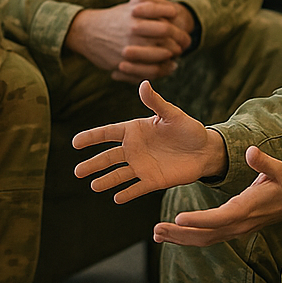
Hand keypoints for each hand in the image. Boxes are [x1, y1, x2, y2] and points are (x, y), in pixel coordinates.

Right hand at [64, 0, 193, 82]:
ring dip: (172, 54)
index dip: (180, 25)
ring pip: (163, 53)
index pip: (169, 18)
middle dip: (180, 40)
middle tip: (185, 43)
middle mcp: (134, 26)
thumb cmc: (116, 17)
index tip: (183, 29)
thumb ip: (154, 5)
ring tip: (175, 54)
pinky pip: (151, 69)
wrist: (87, 32)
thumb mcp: (133, 3)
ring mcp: (130, 45)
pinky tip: (169, 66)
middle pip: (168, 34)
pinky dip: (163, 69)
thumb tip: (175, 14)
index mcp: (137, 9)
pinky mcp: (125, 62)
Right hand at [72, 81, 225, 202]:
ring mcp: (142, 166)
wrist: (206, 150)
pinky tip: (116, 198)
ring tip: (93, 186)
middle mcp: (134, 149)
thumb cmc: (188, 129)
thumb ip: (156, 102)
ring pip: (119, 174)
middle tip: (77, 172)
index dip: (91, 137)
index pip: (108, 133)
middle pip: (109, 157)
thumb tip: (143, 83)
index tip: (75, 142)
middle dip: (93, 164)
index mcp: (135, 130)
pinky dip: (127, 193)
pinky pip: (137, 188)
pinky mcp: (153, 181)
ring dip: (106, 180)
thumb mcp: (173, 114)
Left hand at [154, 145, 281, 246]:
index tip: (178, 218)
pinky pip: (207, 238)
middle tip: (157, 229)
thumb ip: (264, 162)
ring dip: (180, 238)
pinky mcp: (230, 230)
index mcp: (247, 208)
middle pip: (207, 234)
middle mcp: (239, 224)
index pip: (221, 218)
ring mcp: (234, 230)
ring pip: (205, 240)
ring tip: (157, 234)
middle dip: (181, 234)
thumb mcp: (278, 170)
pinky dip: (187, 238)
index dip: (199, 219)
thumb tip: (251, 151)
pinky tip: (170, 235)